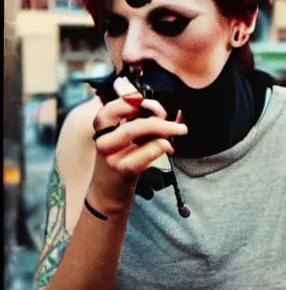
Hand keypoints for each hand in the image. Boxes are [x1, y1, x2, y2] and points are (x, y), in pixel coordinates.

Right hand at [87, 92, 187, 215]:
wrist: (109, 190)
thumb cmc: (124, 158)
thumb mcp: (130, 136)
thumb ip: (144, 119)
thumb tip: (165, 111)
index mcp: (104, 126)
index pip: (111, 107)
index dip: (129, 100)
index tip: (145, 98)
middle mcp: (103, 139)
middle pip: (128, 119)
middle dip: (157, 117)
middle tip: (177, 123)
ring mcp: (110, 155)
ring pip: (134, 130)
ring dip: (162, 128)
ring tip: (178, 130)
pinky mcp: (122, 169)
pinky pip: (144, 152)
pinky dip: (160, 146)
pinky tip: (168, 147)